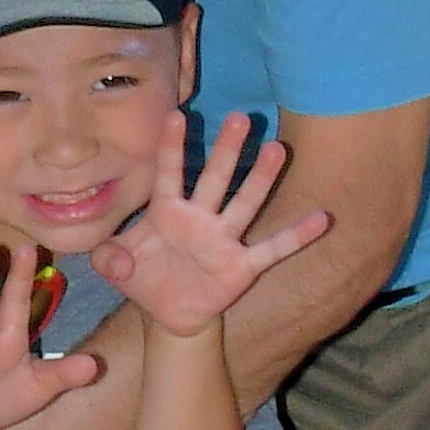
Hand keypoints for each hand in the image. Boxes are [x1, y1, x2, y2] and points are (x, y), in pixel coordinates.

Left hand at [87, 121, 330, 337]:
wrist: (169, 314)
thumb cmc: (143, 277)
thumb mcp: (115, 267)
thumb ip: (108, 258)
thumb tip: (112, 259)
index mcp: (167, 211)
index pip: (169, 173)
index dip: (171, 146)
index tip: (176, 115)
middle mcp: (199, 218)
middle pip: (215, 178)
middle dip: (226, 149)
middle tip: (240, 117)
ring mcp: (223, 240)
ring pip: (245, 203)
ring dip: (261, 178)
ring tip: (277, 149)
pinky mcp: (241, 266)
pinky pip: (272, 249)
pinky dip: (297, 236)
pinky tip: (321, 218)